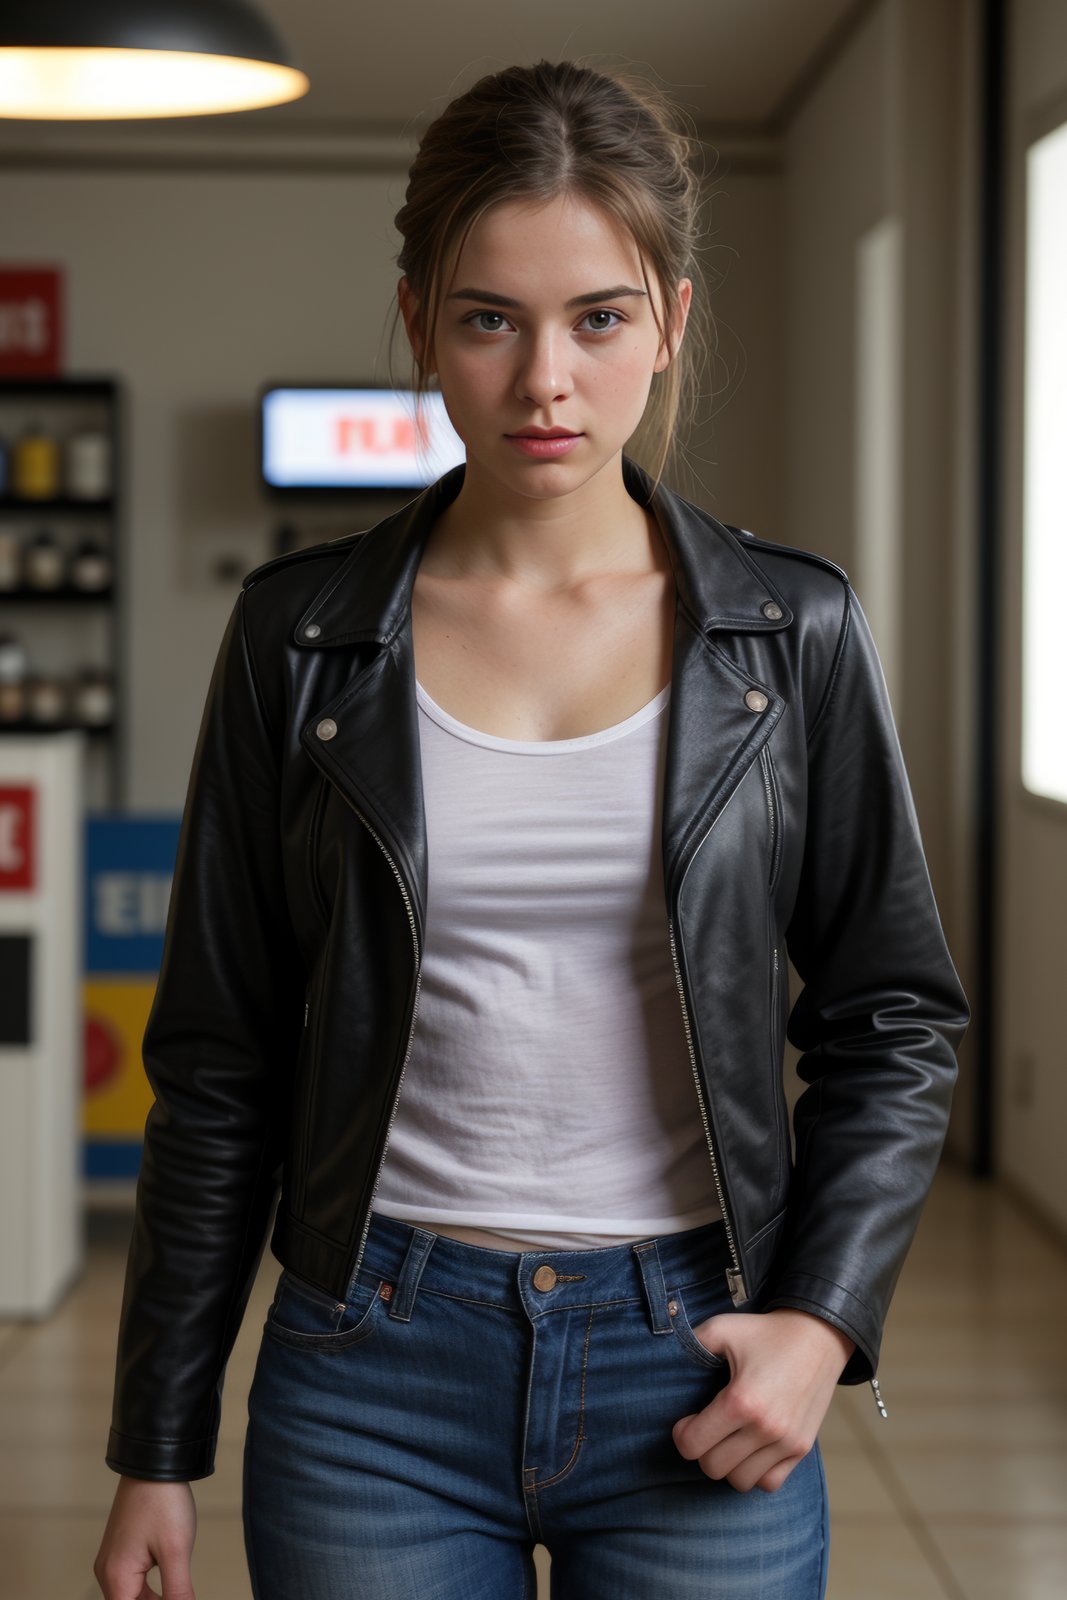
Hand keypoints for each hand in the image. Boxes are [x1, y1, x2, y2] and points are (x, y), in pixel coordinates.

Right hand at [93, 1476, 197, 1598]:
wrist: (154, 1462)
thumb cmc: (162, 1501)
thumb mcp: (176, 1550)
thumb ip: (178, 1591)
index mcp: (117, 1577)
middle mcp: (108, 1572)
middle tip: (180, 1594)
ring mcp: (113, 1560)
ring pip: (133, 1595)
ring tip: (178, 1592)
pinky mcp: (122, 1549)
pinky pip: (134, 1580)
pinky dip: (151, 1588)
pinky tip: (172, 1584)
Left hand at [671, 1308, 855, 1492]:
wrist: (818, 1337)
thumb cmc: (766, 1333)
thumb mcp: (723, 1328)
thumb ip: (691, 1344)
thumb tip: (666, 1358)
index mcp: (741, 1400)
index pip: (693, 1445)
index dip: (682, 1434)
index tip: (687, 1421)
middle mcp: (765, 1427)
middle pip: (713, 1467)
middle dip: (702, 1449)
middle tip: (707, 1428)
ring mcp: (786, 1442)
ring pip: (740, 1481)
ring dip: (728, 1464)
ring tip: (729, 1439)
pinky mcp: (801, 1449)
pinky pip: (769, 1483)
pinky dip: (755, 1472)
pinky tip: (751, 1449)